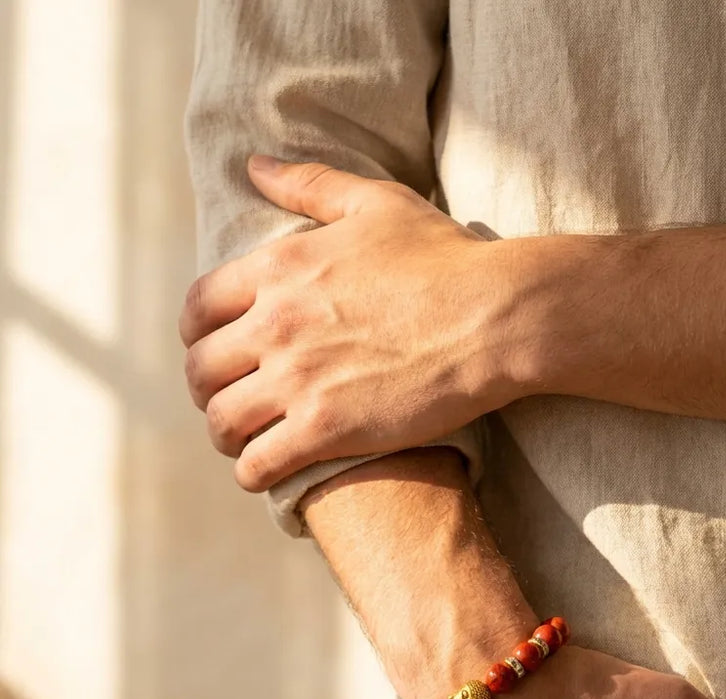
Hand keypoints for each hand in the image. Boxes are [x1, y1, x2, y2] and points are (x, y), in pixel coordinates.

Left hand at [179, 156, 527, 491]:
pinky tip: (267, 473)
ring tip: (246, 442)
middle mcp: (275, 324)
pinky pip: (259, 464)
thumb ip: (309, 184)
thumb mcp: (377, 204)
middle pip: (201, 370)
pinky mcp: (326, 429)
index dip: (197, 336)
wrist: (496, 317)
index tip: (215, 352)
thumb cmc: (446, 258)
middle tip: (231, 401)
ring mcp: (297, 380)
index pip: (198, 308)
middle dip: (207, 390)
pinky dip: (254, 473)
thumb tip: (254, 165)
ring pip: (222, 421)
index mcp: (278, 268)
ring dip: (226, 436)